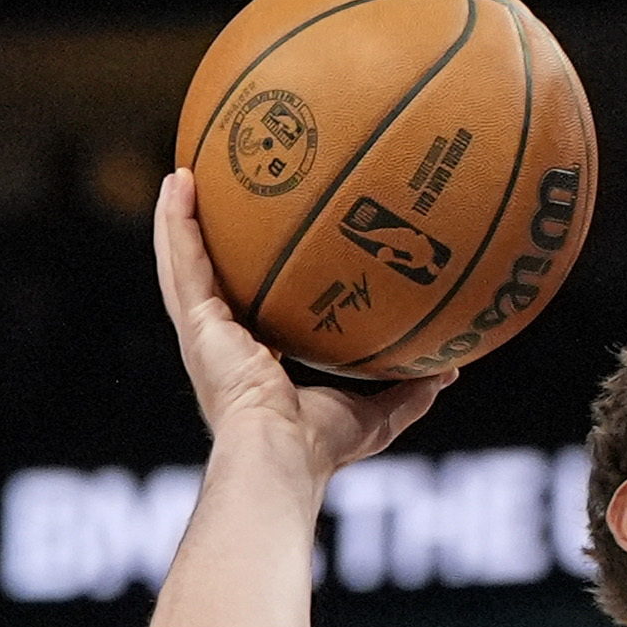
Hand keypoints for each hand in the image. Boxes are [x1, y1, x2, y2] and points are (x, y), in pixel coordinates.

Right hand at [151, 170, 449, 478]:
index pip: (250, 317)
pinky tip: (179, 180)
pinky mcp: (195, 321)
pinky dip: (175, 221)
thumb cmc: (322, 446)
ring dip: (181, 219)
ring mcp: (202, 333)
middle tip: (214, 202)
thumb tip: (450, 369)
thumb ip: (409, 390)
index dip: (250, 288)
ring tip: (183, 174)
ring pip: (185, 263)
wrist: (282, 452)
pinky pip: (183, 261)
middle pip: (211, 282)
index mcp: (254, 366)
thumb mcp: (377, 415)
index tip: (260, 260)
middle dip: (208, 243)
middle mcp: (221, 347)